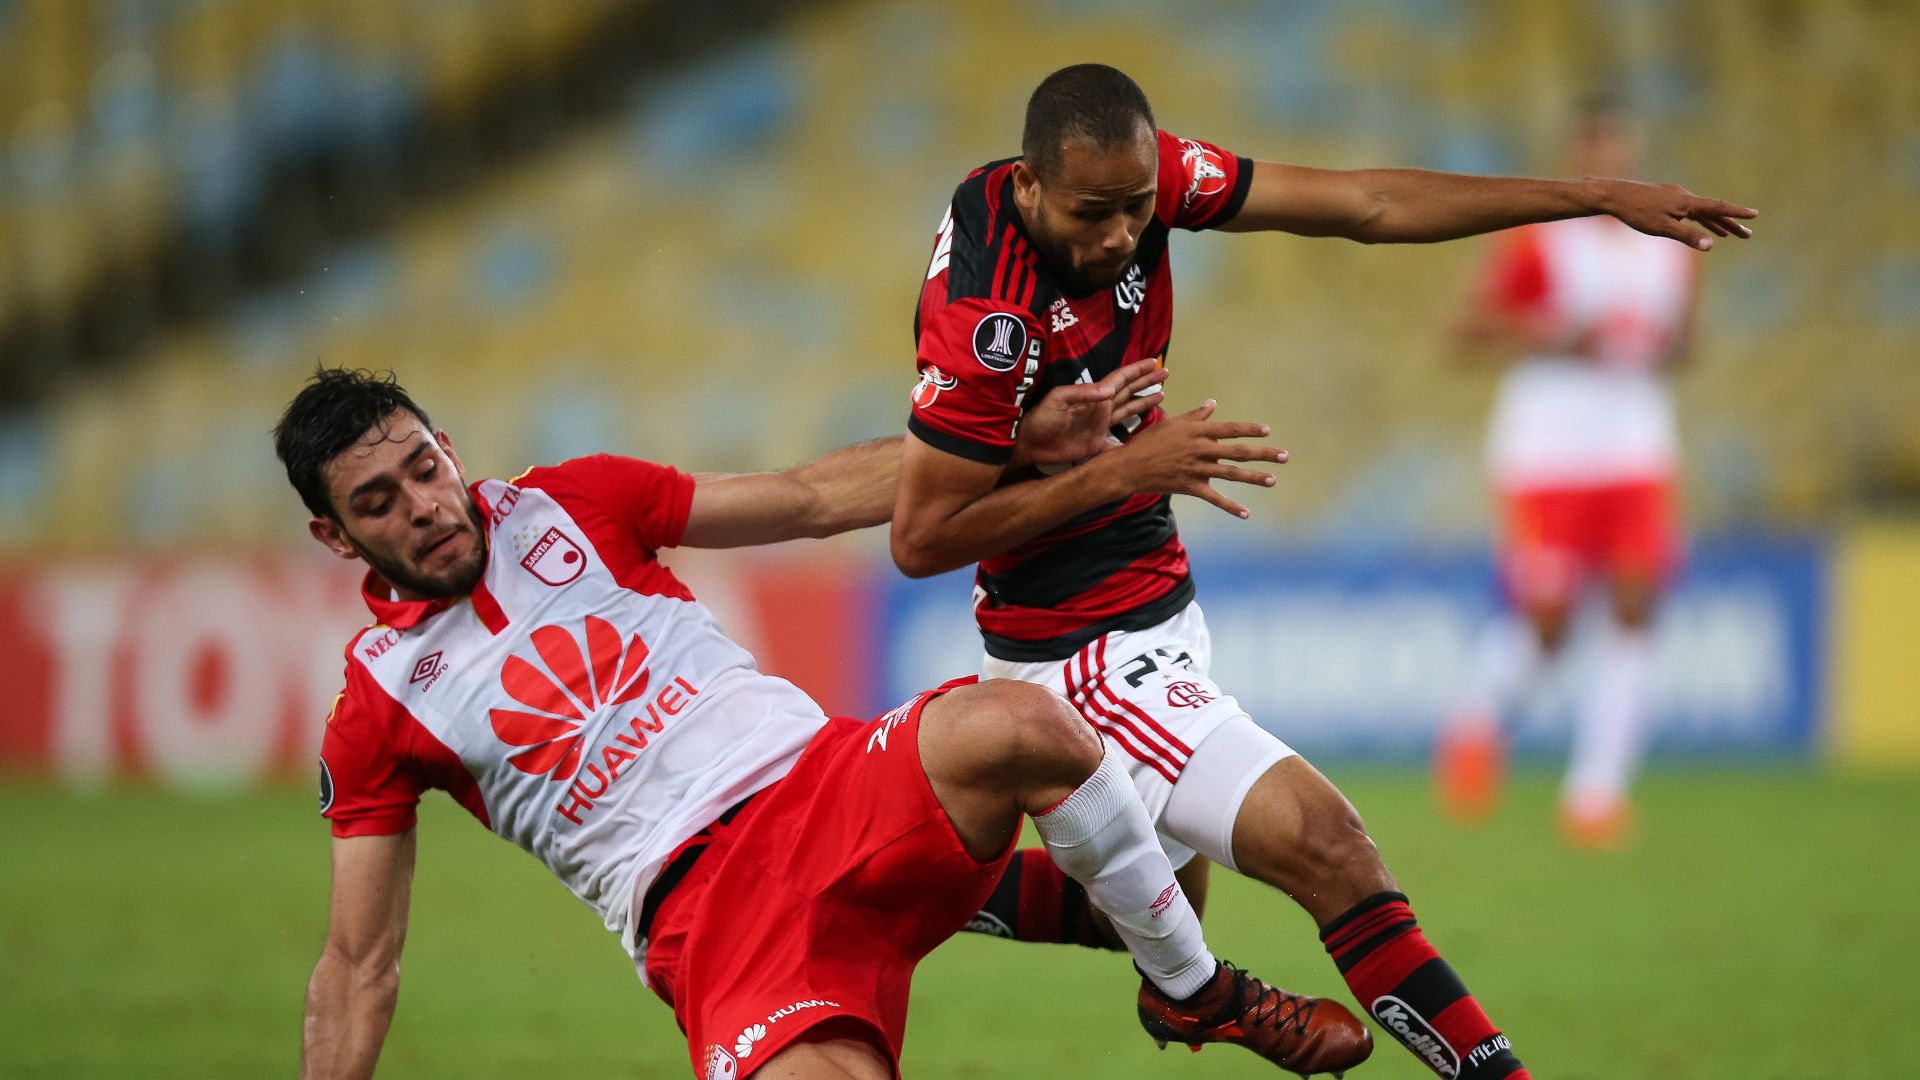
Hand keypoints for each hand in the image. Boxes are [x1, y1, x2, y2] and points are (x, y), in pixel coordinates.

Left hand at [1015, 358, 1168, 466]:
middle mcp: (1101, 408)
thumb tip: (1111, 390)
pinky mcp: (1096, 444)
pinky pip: (1118, 443)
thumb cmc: (1042, 418)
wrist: (1030, 443)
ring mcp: (1099, 426)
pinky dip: (1132, 441)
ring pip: (1128, 411)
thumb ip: (1083, 393)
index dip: (1137, 370)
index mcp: (1094, 396)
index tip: (1154, 363)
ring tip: (1162, 394)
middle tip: (1165, 373)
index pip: (1120, 379)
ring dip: (1144, 402)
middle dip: (1146, 382)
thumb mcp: (1059, 399)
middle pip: (1129, 391)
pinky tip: (1145, 440)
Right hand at [1098, 400, 1286, 518]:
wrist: (1128, 466)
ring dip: (1254, 477)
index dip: (1250, 430)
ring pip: (1231, 474)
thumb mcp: (1172, 423)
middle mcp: (1200, 449)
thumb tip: (1213, 404)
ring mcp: (1196, 469)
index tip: (1267, 431)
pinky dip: (1231, 507)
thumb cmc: (1149, 442)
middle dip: (1263, 454)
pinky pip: (1215, 498)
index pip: (1230, 430)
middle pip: (1238, 452)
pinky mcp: (1190, 487)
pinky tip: (1246, 513)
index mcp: (1197, 432)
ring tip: (1273, 480)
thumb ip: (1196, 416)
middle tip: (1285, 456)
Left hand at [1595, 179, 1756, 250]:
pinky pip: (1688, 210)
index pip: (1718, 208)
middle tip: (1748, 234)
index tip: (1754, 215)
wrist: (1613, 195)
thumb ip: (1687, 236)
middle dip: (1731, 224)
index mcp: (1687, 202)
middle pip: (1713, 211)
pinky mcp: (1665, 198)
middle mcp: (1685, 196)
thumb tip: (1711, 245)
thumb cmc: (1637, 212)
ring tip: (1729, 234)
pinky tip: (1700, 224)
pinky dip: (1698, 219)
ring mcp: (1675, 196)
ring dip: (1715, 223)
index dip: (1737, 213)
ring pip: (1700, 211)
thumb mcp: (1662, 228)